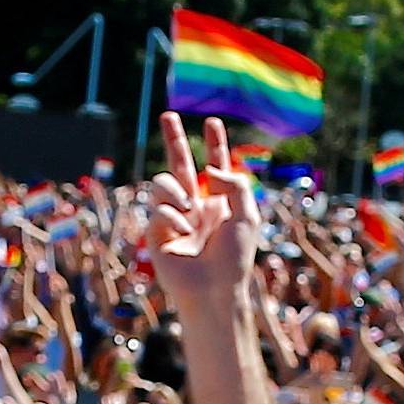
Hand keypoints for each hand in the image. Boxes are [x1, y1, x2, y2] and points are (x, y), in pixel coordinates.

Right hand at [146, 113, 258, 318]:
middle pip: (180, 164)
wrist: (214, 289)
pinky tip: (182, 232)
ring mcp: (173, 218)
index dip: (215, 145)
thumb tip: (210, 169)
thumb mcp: (247, 216)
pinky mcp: (156, 232)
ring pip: (163, 183)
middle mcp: (194, 207)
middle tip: (168, 114)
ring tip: (188, 210)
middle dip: (175, 139)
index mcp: (218, 203)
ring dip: (175, 192)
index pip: (215, 167)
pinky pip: (158, 208)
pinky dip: (172, 216)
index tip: (213, 122)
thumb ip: (236, 184)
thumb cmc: (234, 258)